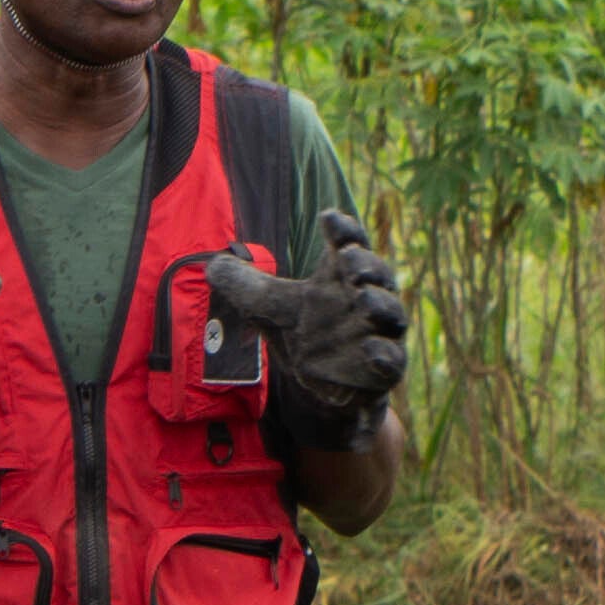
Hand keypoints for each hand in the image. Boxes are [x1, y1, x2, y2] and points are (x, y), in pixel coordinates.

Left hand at [210, 213, 410, 449]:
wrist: (322, 385)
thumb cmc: (303, 332)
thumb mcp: (269, 307)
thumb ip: (245, 286)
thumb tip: (212, 266)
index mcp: (343, 275)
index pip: (349, 243)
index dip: (343, 230)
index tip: (327, 219)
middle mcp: (367, 298)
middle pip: (377, 273)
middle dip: (366, 264)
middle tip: (350, 259)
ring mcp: (380, 333)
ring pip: (391, 313)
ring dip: (381, 304)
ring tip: (364, 297)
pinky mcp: (384, 369)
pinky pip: (392, 361)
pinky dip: (384, 355)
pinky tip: (371, 351)